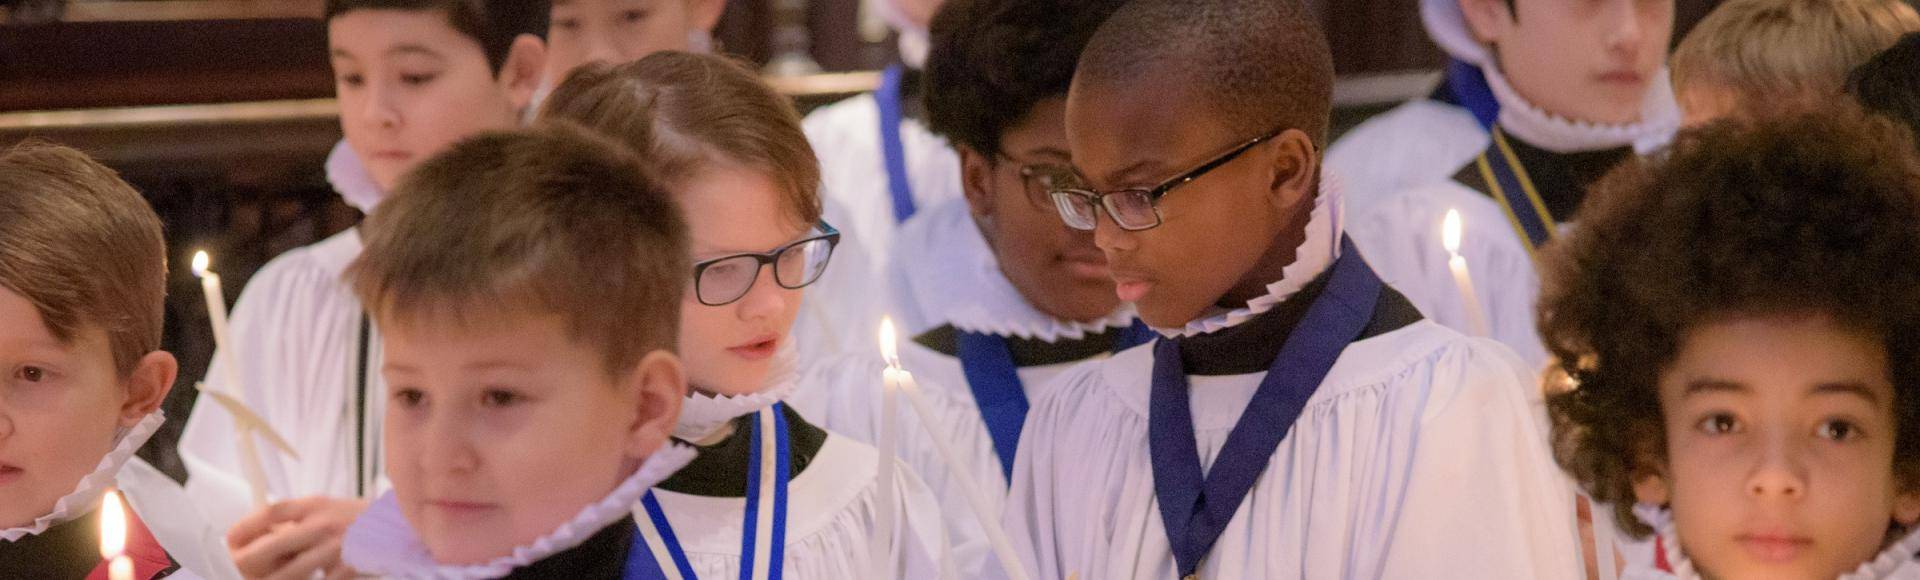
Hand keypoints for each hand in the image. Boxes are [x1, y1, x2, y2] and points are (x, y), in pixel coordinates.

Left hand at [226, 496, 370, 579]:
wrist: (400, 529)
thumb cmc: (356, 521)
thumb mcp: (326, 509)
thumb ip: (295, 520)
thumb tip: (254, 539)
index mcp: (313, 505)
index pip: (269, 512)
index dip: (243, 529)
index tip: (229, 542)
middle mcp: (321, 524)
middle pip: (268, 547)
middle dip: (247, 565)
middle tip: (243, 572)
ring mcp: (334, 548)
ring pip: (287, 576)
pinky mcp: (347, 569)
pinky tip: (309, 579)